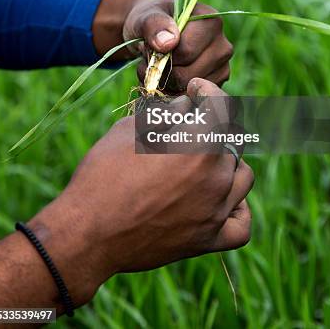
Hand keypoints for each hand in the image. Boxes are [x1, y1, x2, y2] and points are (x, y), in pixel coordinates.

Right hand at [25, 79, 252, 308]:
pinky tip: (220, 199)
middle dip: (214, 124)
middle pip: (233, 138)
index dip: (208, 90)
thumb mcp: (130, 130)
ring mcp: (216, 210)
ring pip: (242, 176)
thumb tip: (188, 106)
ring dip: (227, 162)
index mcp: (199, 143)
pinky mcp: (208, 240)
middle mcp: (215, 175)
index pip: (223, 105)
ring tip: (202, 160)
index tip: (195, 91)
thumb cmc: (103, 174)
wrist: (86, 233)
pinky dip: (237, 209)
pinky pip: (241, 225)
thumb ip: (168, 113)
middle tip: (190, 125)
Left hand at [92, 0, 233, 90]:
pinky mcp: (215, 85)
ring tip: (155, 69)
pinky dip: (173, 94)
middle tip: (148, 63)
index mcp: (211, 22)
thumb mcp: (144, 17)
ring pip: (189, 90)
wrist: (154, 34)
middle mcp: (222, 46)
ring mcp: (222, 67)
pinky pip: (191, 98)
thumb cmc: (150, 23)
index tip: (150, 48)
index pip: (186, 51)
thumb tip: (168, 43)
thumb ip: (153, 25)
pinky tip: (166, 80)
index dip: (163, 56)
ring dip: (165, 85)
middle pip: (189, 74)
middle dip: (163, 73)